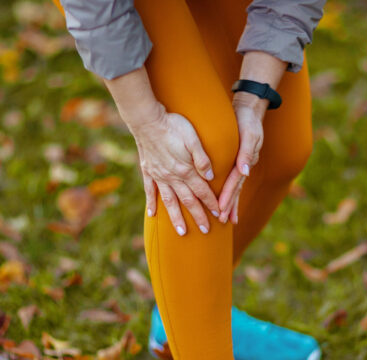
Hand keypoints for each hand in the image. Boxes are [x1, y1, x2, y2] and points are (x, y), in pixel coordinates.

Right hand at [131, 105, 219, 234]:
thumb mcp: (193, 138)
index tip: (220, 214)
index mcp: (186, 170)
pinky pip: (150, 191)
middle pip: (188, 201)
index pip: (202, 191)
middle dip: (198, 216)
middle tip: (206, 231)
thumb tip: (211, 176)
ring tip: (182, 232)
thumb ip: (202, 158)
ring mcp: (159, 176)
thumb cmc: (174, 125)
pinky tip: (152, 215)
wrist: (147, 119)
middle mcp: (172, 177)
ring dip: (176, 217)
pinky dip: (151, 204)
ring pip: (169, 202)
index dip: (212, 203)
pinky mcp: (148, 171)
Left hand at [218, 92, 266, 223]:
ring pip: (236, 188)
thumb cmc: (248, 120)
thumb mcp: (249, 134)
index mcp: (245, 160)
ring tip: (228, 219)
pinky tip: (228, 201)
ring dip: (232, 203)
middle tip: (222, 221)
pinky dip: (232, 192)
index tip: (221, 210)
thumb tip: (244, 172)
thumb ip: (246, 153)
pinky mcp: (238, 162)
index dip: (228, 196)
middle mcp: (244, 165)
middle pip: (236, 189)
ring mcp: (242, 165)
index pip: (235, 182)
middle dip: (229, 205)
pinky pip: (234, 180)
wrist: (249, 109)